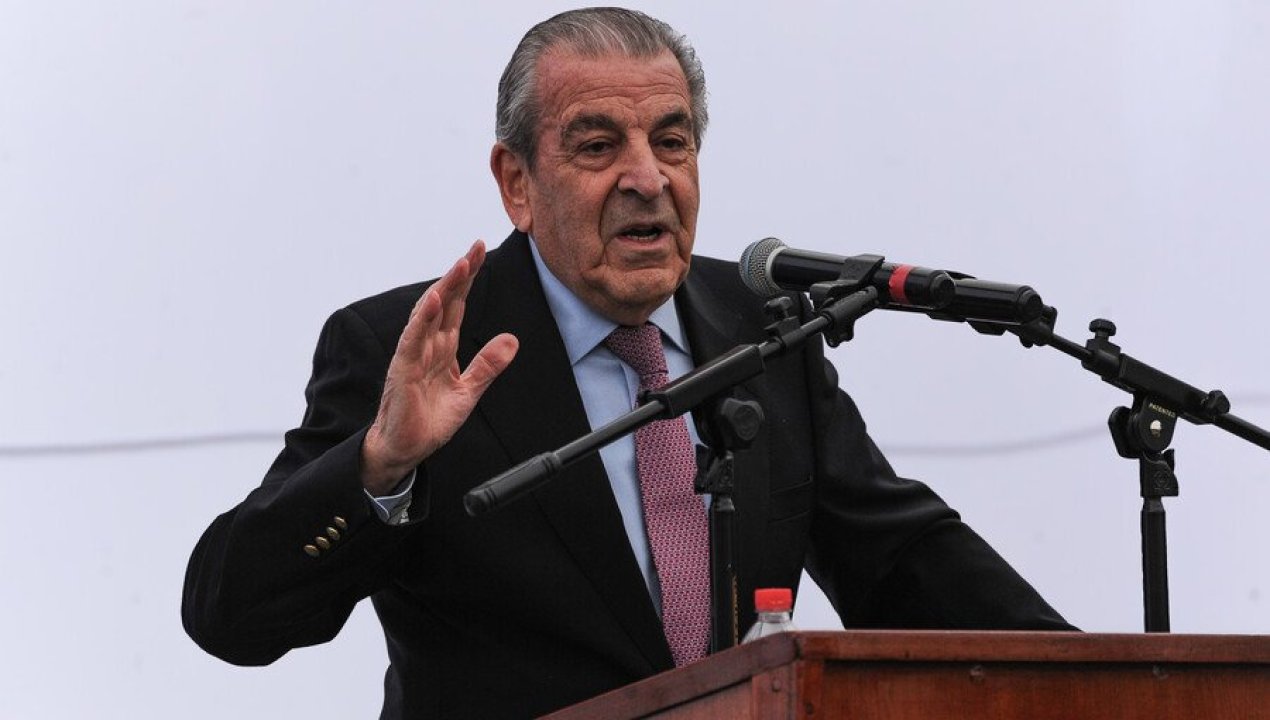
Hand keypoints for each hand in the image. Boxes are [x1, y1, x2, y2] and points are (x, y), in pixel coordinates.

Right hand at [361, 240, 518, 494]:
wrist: (405, 449)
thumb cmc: (429, 420)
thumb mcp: (469, 391)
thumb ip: (487, 365)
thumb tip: (512, 340)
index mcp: (442, 347)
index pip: (457, 305)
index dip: (468, 279)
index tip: (480, 253)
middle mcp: (426, 345)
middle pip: (445, 301)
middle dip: (460, 274)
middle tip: (475, 247)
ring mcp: (413, 355)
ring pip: (429, 314)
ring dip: (445, 288)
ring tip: (460, 264)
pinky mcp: (402, 370)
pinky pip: (413, 339)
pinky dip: (423, 319)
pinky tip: (435, 300)